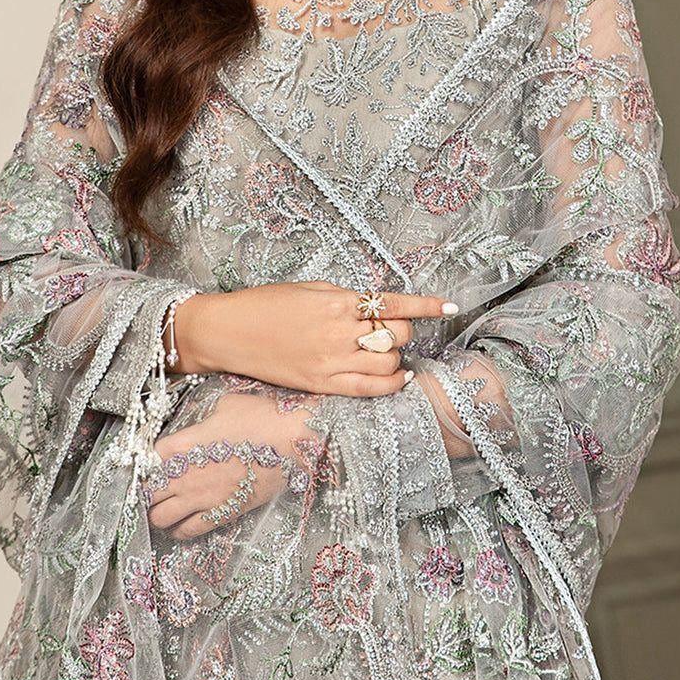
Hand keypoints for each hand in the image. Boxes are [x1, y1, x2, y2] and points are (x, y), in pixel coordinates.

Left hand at [143, 385, 325, 540]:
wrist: (293, 440)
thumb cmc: (261, 417)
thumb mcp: (225, 405)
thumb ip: (203, 420)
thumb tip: (200, 425)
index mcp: (184, 444)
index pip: (147, 459)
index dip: (146, 462)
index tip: (151, 462)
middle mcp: (186, 474)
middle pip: (148, 492)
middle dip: (147, 491)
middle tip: (154, 488)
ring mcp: (203, 497)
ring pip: (160, 517)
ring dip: (158, 513)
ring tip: (164, 508)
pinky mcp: (222, 513)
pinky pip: (188, 531)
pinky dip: (179, 530)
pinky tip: (180, 525)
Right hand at [174, 279, 455, 395]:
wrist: (229, 332)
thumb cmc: (265, 304)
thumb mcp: (309, 290)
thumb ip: (345, 299)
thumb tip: (376, 306)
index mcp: (336, 302)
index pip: (393, 304)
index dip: (426, 306)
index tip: (450, 306)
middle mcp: (338, 332)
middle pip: (395, 335)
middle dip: (402, 332)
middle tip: (391, 330)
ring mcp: (331, 361)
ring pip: (387, 363)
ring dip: (394, 356)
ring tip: (385, 352)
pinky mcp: (321, 384)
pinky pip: (369, 389)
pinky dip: (391, 383)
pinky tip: (399, 377)